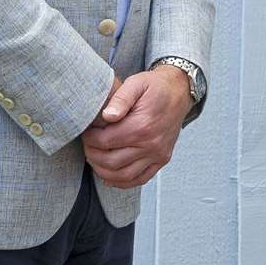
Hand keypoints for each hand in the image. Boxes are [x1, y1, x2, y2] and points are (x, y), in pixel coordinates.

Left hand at [81, 67, 192, 188]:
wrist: (179, 91)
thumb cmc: (155, 87)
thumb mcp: (136, 83)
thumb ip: (120, 98)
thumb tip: (107, 116)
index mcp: (142, 125)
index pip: (106, 141)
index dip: (90, 139)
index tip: (86, 132)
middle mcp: (151, 144)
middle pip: (111, 161)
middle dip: (93, 155)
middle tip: (87, 145)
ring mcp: (158, 154)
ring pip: (123, 175)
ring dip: (104, 171)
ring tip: (95, 159)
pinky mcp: (162, 159)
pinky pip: (140, 179)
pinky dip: (122, 182)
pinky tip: (110, 175)